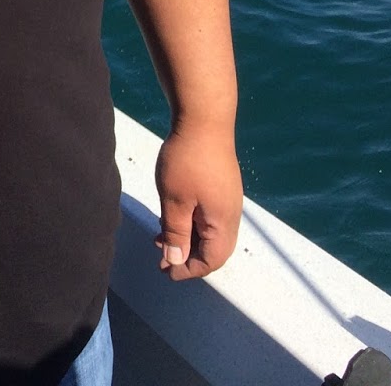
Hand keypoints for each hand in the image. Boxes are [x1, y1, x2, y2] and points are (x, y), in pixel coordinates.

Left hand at [153, 120, 241, 280]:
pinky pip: (208, 214)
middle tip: (160, 258)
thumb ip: (175, 232)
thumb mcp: (174, 200)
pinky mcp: (220, 185)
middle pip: (214, 249)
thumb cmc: (187, 160)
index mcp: (223, 222)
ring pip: (209, 231)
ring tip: (159, 237)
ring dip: (186, 238)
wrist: (203, 119)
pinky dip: (190, 221)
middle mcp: (231, 214)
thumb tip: (175, 260)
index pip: (211, 260)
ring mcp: (227, 198)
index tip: (165, 271)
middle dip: (187, 257)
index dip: (188, 270)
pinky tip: (170, 214)